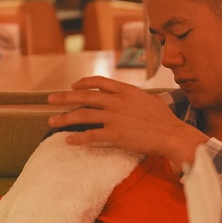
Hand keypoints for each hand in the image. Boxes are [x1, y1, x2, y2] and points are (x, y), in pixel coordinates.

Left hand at [47, 77, 207, 165]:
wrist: (171, 134)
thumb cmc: (164, 120)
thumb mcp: (149, 100)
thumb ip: (135, 97)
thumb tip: (132, 96)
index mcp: (125, 91)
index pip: (98, 82)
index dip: (83, 83)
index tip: (72, 85)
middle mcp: (117, 101)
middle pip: (84, 97)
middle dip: (64, 98)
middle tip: (50, 100)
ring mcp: (115, 117)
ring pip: (83, 116)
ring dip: (64, 118)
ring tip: (52, 122)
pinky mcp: (115, 133)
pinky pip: (91, 135)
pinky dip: (78, 138)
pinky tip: (69, 141)